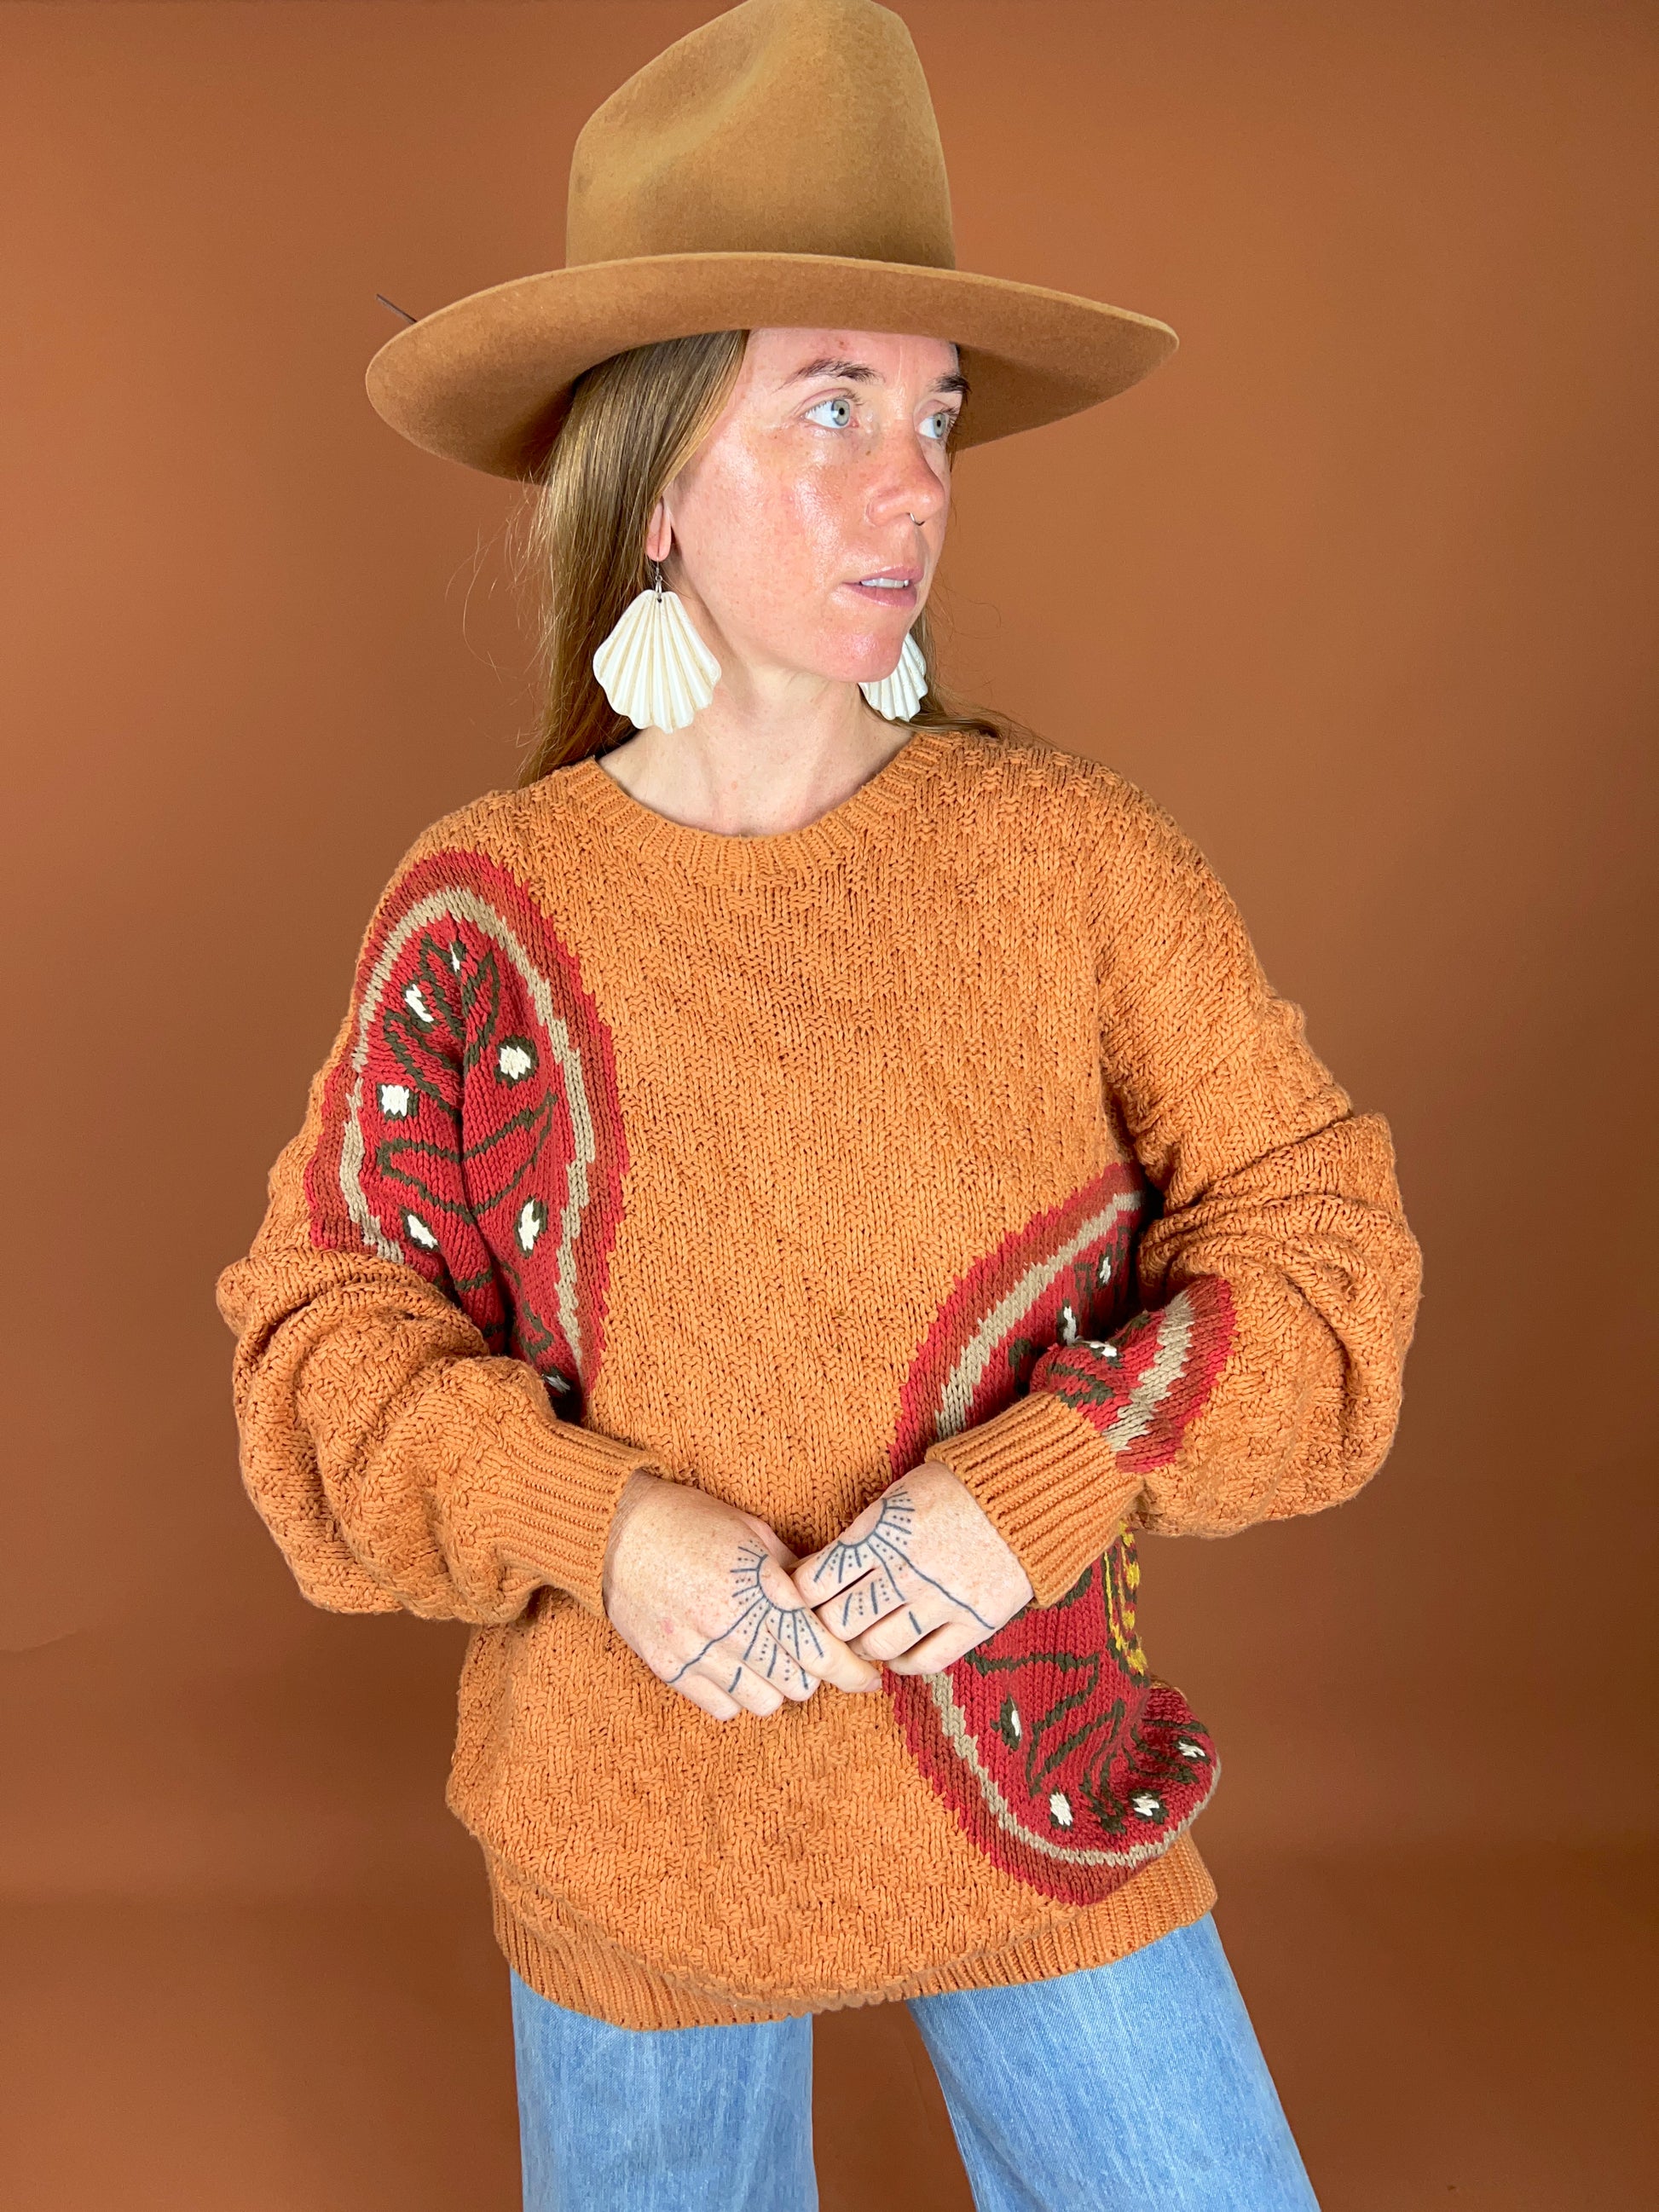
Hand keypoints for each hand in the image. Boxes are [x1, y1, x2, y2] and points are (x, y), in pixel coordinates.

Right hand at [602, 1472, 881, 1720]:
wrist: (615, 1530)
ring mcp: (696, 1651)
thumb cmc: (690, 1520)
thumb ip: (792, 1572)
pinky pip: (723, 1707)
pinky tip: (733, 1666)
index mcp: (755, 1587)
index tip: (869, 1679)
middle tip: (805, 1651)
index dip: (853, 1672)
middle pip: (799, 1683)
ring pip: (763, 1703)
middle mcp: (728, 1625)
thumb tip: (828, 1603)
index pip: (820, 1649)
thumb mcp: (751, 1531)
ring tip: (766, 1658)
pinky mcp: (669, 1668)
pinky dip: (736, 1695)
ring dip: (775, 1686)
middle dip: (812, 1671)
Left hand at [789, 1461, 1034, 1673]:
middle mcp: (905, 1571)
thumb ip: (861, 1537)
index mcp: (879, 1534)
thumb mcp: (897, 1497)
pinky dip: (902, 1663)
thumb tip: (819, 1574)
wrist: (1029, 1492)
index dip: (798, 1596)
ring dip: (861, 1647)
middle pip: (838, 1622)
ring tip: (863, 1637)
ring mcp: (941, 1601)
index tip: (801, 1597)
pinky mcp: (974, 1623)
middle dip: (825, 1626)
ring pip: (876, 1647)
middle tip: (829, 1623)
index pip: (813, 1583)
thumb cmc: (956, 1488)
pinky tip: (897, 1651)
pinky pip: (924, 1662)